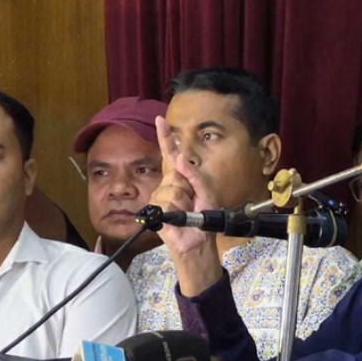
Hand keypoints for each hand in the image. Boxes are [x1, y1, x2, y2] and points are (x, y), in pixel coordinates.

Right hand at [149, 116, 222, 293]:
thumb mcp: (206, 192)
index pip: (170, 154)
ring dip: (184, 200)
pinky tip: (179, 218)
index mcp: (179, 178)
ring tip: (187, 212)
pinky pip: (167, 200)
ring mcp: (159, 197)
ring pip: (172, 187)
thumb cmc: (203, 218)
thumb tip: (179, 159)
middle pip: (174, 171)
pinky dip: (178, 209)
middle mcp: (166, 185)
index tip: (160, 120)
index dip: (166, 137)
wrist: (199, 240)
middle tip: (193, 201)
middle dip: (188, 185)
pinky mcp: (155, 210)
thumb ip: (194, 174)